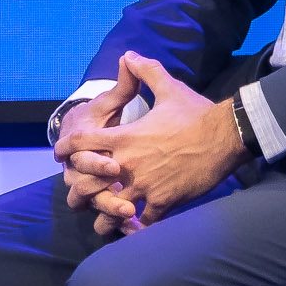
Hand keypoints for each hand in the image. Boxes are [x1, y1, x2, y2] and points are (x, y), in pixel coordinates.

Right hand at [50, 87, 128, 229]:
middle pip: (84, 189)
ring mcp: (93, 188)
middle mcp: (82, 170)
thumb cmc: (102, 119)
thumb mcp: (113, 102)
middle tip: (124, 199)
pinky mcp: (107, 201)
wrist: (85, 141)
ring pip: (95, 207)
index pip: (82, 155)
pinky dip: (123, 227)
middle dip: (102, 195)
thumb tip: (129, 56)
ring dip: (111, 213)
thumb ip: (125, 82)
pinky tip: (139, 231)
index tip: (114, 166)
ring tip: (131, 218)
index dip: (95, 163)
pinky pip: (110, 219)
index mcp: (83, 145)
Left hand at [68, 52, 247, 228]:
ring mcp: (144, 185)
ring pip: (112, 209)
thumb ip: (145, 72)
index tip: (59, 155)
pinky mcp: (164, 201)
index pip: (82, 143)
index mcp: (124, 138)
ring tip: (103, 224)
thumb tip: (129, 55)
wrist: (227, 136)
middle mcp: (128, 164)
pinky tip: (135, 230)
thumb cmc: (196, 113)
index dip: (67, 149)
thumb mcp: (169, 88)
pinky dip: (138, 228)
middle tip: (77, 199)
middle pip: (87, 183)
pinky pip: (143, 221)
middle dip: (79, 192)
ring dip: (106, 217)